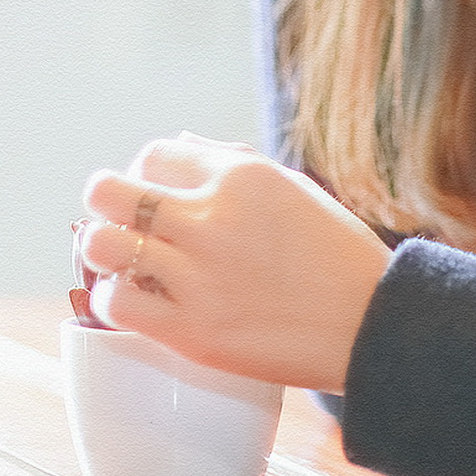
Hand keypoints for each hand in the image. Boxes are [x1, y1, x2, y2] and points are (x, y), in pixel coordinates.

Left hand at [80, 133, 392, 392]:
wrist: (373, 326)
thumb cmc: (337, 256)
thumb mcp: (293, 189)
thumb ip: (232, 162)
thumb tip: (175, 145)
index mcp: (242, 176)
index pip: (153, 155)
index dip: (144, 176)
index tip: (153, 197)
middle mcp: (214, 218)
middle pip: (109, 191)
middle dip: (106, 203)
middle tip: (120, 223)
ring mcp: (200, 276)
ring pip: (102, 244)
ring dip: (104, 250)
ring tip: (124, 262)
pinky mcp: (193, 331)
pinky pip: (116, 302)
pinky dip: (113, 299)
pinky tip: (136, 300)